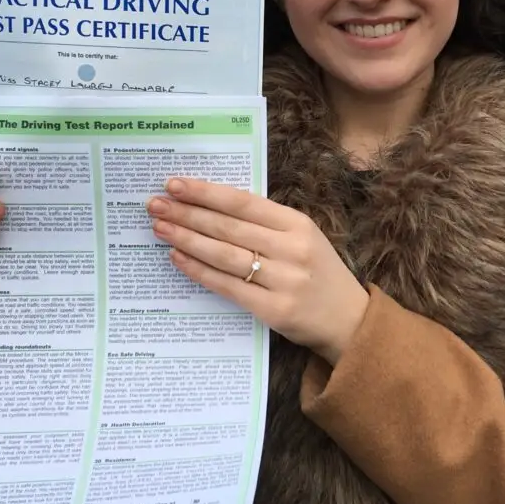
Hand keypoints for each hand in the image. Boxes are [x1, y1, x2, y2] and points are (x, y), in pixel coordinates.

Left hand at [147, 178, 369, 364]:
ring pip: (224, 255)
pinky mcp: (274, 310)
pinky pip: (227, 286)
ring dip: (187, 240)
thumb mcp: (304, 237)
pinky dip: (199, 271)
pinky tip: (178, 258)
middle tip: (156, 204)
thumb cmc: (319, 272)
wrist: (349, 319)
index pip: (244, 203)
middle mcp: (292, 250)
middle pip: (229, 228)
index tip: (175, 184)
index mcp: (299, 224)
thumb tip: (211, 207)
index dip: (206, 193)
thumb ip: (266, 223)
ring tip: (160, 228)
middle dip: (187, 214)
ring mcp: (284, 281)